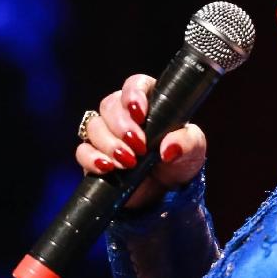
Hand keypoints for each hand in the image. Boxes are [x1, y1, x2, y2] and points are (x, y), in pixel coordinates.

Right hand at [76, 74, 207, 209]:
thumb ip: (186, 143)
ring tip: (129, 162)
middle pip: (110, 105)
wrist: (165, 192)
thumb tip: (169, 148)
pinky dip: (92, 158)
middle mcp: (124, 114)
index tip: (140, 114)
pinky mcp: (94, 155)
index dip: (133, 95)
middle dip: (122, 126)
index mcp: (149, 102)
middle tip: (139, 146)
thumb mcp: (194, 150)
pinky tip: (107, 167)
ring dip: (109, 144)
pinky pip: (82, 150)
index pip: (135, 84)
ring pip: (94, 126)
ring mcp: (106, 134)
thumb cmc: (180, 162)